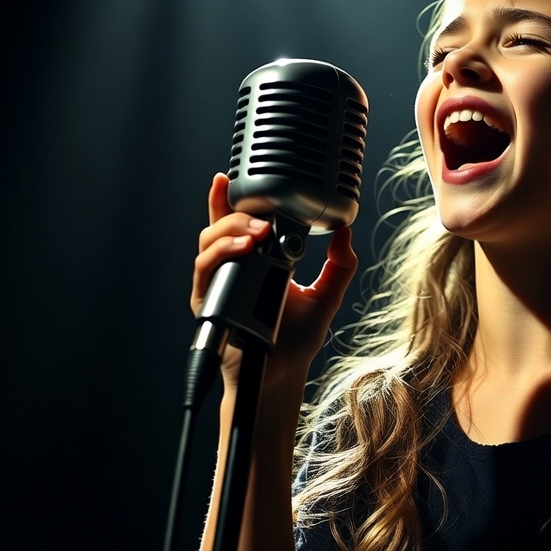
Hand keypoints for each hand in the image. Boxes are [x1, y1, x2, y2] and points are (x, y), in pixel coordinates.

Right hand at [191, 173, 357, 390]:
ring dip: (229, 231)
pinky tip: (241, 250)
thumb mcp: (327, 294)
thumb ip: (340, 264)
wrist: (283, 374)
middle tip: (265, 217)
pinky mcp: (209, 303)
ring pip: (208, 244)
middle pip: (219, 226)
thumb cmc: (297, 338)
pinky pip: (204, 271)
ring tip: (256, 232)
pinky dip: (219, 255)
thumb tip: (345, 232)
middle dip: (236, 211)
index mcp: (256, 261)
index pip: (238, 222)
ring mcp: (218, 285)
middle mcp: (233, 269)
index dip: (228, 199)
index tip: (229, 176)